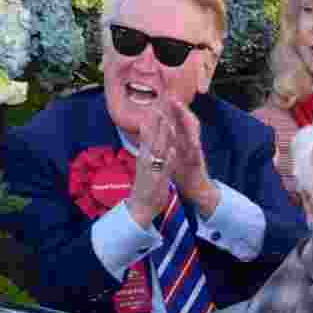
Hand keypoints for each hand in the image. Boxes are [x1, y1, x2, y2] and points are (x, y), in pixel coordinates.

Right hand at [126, 109, 175, 228]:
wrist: (141, 208)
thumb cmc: (146, 186)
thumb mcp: (146, 166)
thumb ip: (147, 152)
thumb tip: (148, 139)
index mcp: (144, 156)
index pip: (146, 135)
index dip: (151, 120)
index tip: (155, 105)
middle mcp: (146, 161)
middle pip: (150, 138)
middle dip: (155, 122)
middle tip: (159, 104)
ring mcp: (151, 170)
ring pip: (157, 151)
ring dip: (161, 136)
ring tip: (166, 122)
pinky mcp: (157, 181)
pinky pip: (163, 169)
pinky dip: (167, 159)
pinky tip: (172, 150)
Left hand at [164, 98, 218, 217]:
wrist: (196, 189)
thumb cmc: (183, 172)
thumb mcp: (174, 153)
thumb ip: (170, 140)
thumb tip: (161, 128)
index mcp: (182, 141)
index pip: (177, 122)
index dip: (172, 109)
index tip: (164, 96)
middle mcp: (190, 144)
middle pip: (187, 123)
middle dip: (180, 110)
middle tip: (173, 96)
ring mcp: (195, 153)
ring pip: (194, 134)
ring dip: (188, 122)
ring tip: (183, 111)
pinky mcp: (198, 164)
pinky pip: (197, 154)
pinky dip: (194, 147)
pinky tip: (193, 141)